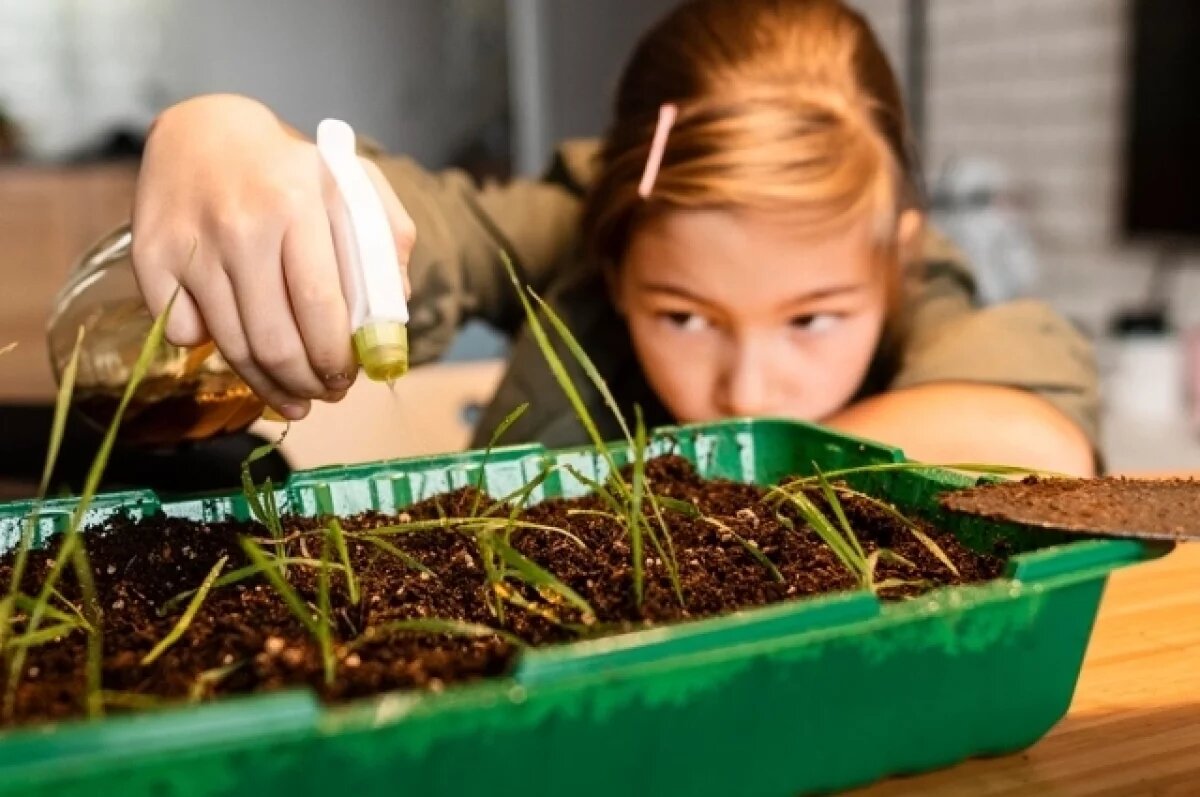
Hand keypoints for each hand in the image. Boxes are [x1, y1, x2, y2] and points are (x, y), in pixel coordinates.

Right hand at [130, 94, 414, 419]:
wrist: (204, 130)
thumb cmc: (290, 169)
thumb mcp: (353, 185)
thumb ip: (387, 243)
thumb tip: (392, 316)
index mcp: (297, 205)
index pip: (320, 305)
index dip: (335, 357)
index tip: (348, 377)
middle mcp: (240, 226)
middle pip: (274, 340)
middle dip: (306, 383)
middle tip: (325, 394)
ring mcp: (191, 245)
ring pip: (232, 346)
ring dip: (268, 386)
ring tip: (295, 397)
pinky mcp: (150, 259)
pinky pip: (184, 333)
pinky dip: (214, 351)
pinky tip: (240, 348)